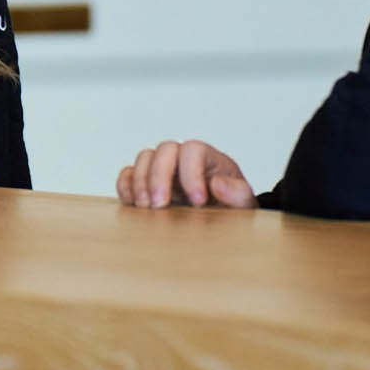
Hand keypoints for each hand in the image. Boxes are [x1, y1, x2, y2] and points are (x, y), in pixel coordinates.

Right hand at [116, 140, 255, 209]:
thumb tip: (218, 184)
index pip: (193, 150)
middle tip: (161, 205)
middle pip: (164, 149)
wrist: (221, 220)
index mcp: (209, 158)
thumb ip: (238, 194)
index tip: (197, 202)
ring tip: (148, 209)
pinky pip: (127, 174)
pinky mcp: (146, 183)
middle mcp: (182, 159)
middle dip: (159, 176)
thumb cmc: (232, 208)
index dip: (192, 173)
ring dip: (141, 182)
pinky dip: (126, 186)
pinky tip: (134, 205)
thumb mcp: (244, 204)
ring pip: (144, 158)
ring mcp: (163, 169)